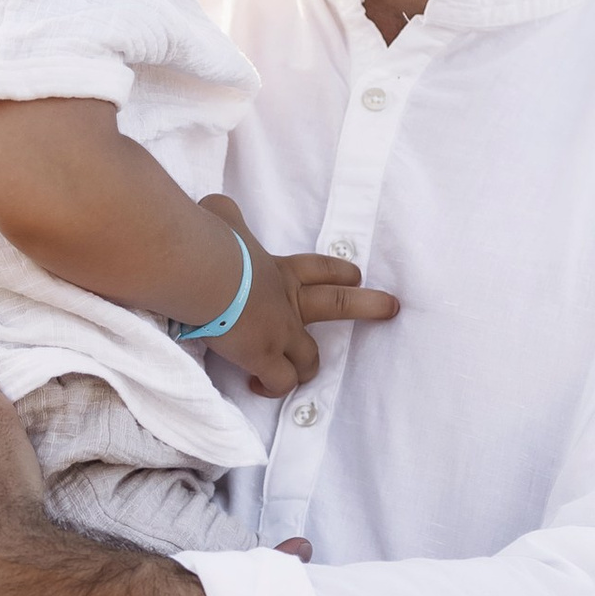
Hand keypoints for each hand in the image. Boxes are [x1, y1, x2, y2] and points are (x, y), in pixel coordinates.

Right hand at [199, 195, 397, 401]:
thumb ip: (226, 216)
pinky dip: (273, 388)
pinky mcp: (264, 356)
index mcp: (280, 269)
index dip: (340, 272)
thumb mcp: (222, 218)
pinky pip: (281, 382)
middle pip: (338, 303)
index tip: (357, 275)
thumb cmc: (211, 242)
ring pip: (310, 359)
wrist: (203, 270)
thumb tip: (216, 207)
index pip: (319, 269)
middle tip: (391, 308)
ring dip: (306, 367)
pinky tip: (257, 386)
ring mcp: (281, 331)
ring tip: (297, 372)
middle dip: (369, 305)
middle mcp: (288, 300)